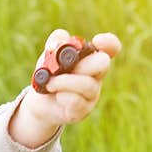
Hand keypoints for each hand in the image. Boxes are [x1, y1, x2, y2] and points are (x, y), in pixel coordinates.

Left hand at [9, 29, 121, 147]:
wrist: (41, 102)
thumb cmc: (50, 74)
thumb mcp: (49, 55)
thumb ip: (54, 43)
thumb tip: (57, 43)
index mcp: (91, 57)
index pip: (110, 48)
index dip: (109, 43)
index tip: (98, 41)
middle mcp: (96, 75)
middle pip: (103, 63)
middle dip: (83, 64)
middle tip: (64, 68)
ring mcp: (92, 94)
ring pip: (87, 85)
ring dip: (64, 82)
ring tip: (49, 83)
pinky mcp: (83, 111)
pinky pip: (77, 101)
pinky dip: (63, 96)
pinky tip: (56, 96)